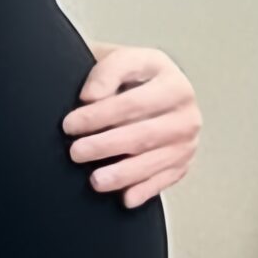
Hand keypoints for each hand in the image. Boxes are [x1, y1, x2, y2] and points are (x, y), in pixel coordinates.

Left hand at [62, 44, 199, 207]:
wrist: (152, 89)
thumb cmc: (129, 77)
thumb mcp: (118, 60)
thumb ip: (107, 72)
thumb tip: (91, 97)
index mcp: (170, 80)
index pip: (133, 102)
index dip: (99, 115)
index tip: (70, 124)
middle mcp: (185, 110)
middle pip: (143, 134)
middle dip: (106, 146)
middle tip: (76, 152)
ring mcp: (187, 139)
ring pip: (153, 161)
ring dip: (122, 174)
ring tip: (95, 180)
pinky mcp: (184, 162)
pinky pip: (164, 180)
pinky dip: (144, 190)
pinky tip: (125, 198)